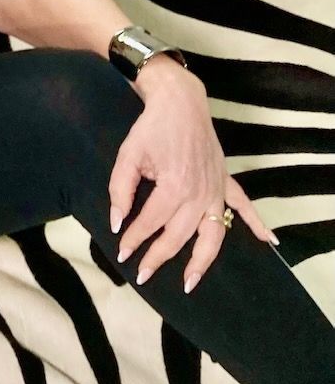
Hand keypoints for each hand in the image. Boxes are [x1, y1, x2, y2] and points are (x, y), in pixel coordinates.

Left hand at [107, 62, 276, 291]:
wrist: (180, 101)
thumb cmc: (151, 127)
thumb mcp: (127, 156)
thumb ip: (120, 190)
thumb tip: (116, 221)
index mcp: (174, 187)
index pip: (150, 222)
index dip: (133, 238)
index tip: (122, 252)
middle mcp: (199, 193)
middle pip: (179, 236)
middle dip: (159, 258)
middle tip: (143, 275)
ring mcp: (216, 188)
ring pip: (214, 234)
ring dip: (203, 260)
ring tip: (191, 281)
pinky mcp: (225, 180)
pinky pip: (244, 205)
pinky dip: (257, 224)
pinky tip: (268, 241)